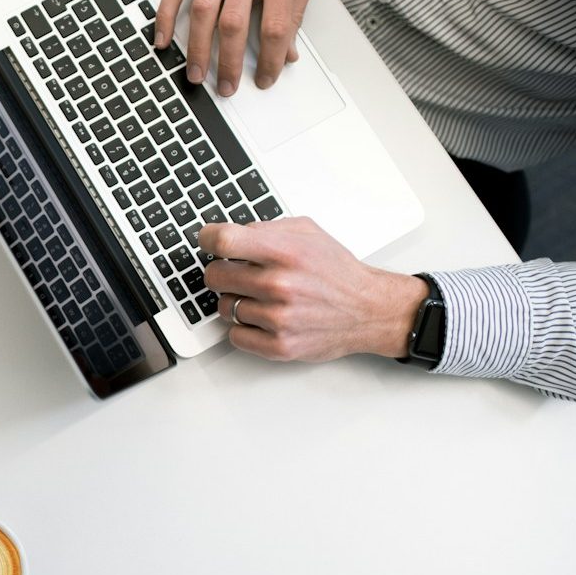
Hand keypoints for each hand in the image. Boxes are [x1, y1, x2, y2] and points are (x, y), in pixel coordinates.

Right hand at [154, 0, 318, 94]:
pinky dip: (166, 15)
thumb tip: (288, 52)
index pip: (274, 26)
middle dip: (229, 63)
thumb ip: (295, 12)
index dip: (271, 59)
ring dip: (197, 47)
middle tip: (227, 87)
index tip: (266, 78)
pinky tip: (162, 38)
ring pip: (202, 11)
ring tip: (196, 73)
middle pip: (233, 24)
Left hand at [198, 218, 427, 361]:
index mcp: (285, 252)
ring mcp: (278, 318)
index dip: (207, 239)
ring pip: (224, 307)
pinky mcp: (279, 346)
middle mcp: (280, 285)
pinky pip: (235, 335)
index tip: (207, 241)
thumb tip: (229, 233)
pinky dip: (244, 327)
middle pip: (215, 276)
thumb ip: (266, 228)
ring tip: (260, 297)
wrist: (368, 310)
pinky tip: (262, 318)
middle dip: (222, 272)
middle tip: (237, 273)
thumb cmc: (337, 272)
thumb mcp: (307, 232)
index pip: (223, 241)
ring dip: (236, 301)